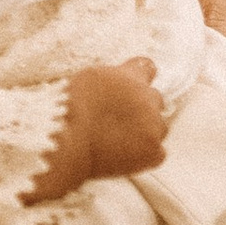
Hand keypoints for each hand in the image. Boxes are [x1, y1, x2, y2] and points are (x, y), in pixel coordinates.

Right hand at [23, 59, 165, 204]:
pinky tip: (125, 157)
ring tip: (118, 142)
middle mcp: (147, 97)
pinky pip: (158, 153)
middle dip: (140, 109)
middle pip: (155, 100)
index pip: (147, 67)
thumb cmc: (67, 110)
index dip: (139, 78)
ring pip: (159, 127)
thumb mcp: (87, 79)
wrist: (66, 139)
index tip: (132, 88)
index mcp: (130, 76)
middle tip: (117, 122)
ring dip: (145, 132)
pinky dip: (145, 156)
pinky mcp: (153, 150)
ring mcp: (153, 124)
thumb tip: (115, 88)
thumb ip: (109, 80)